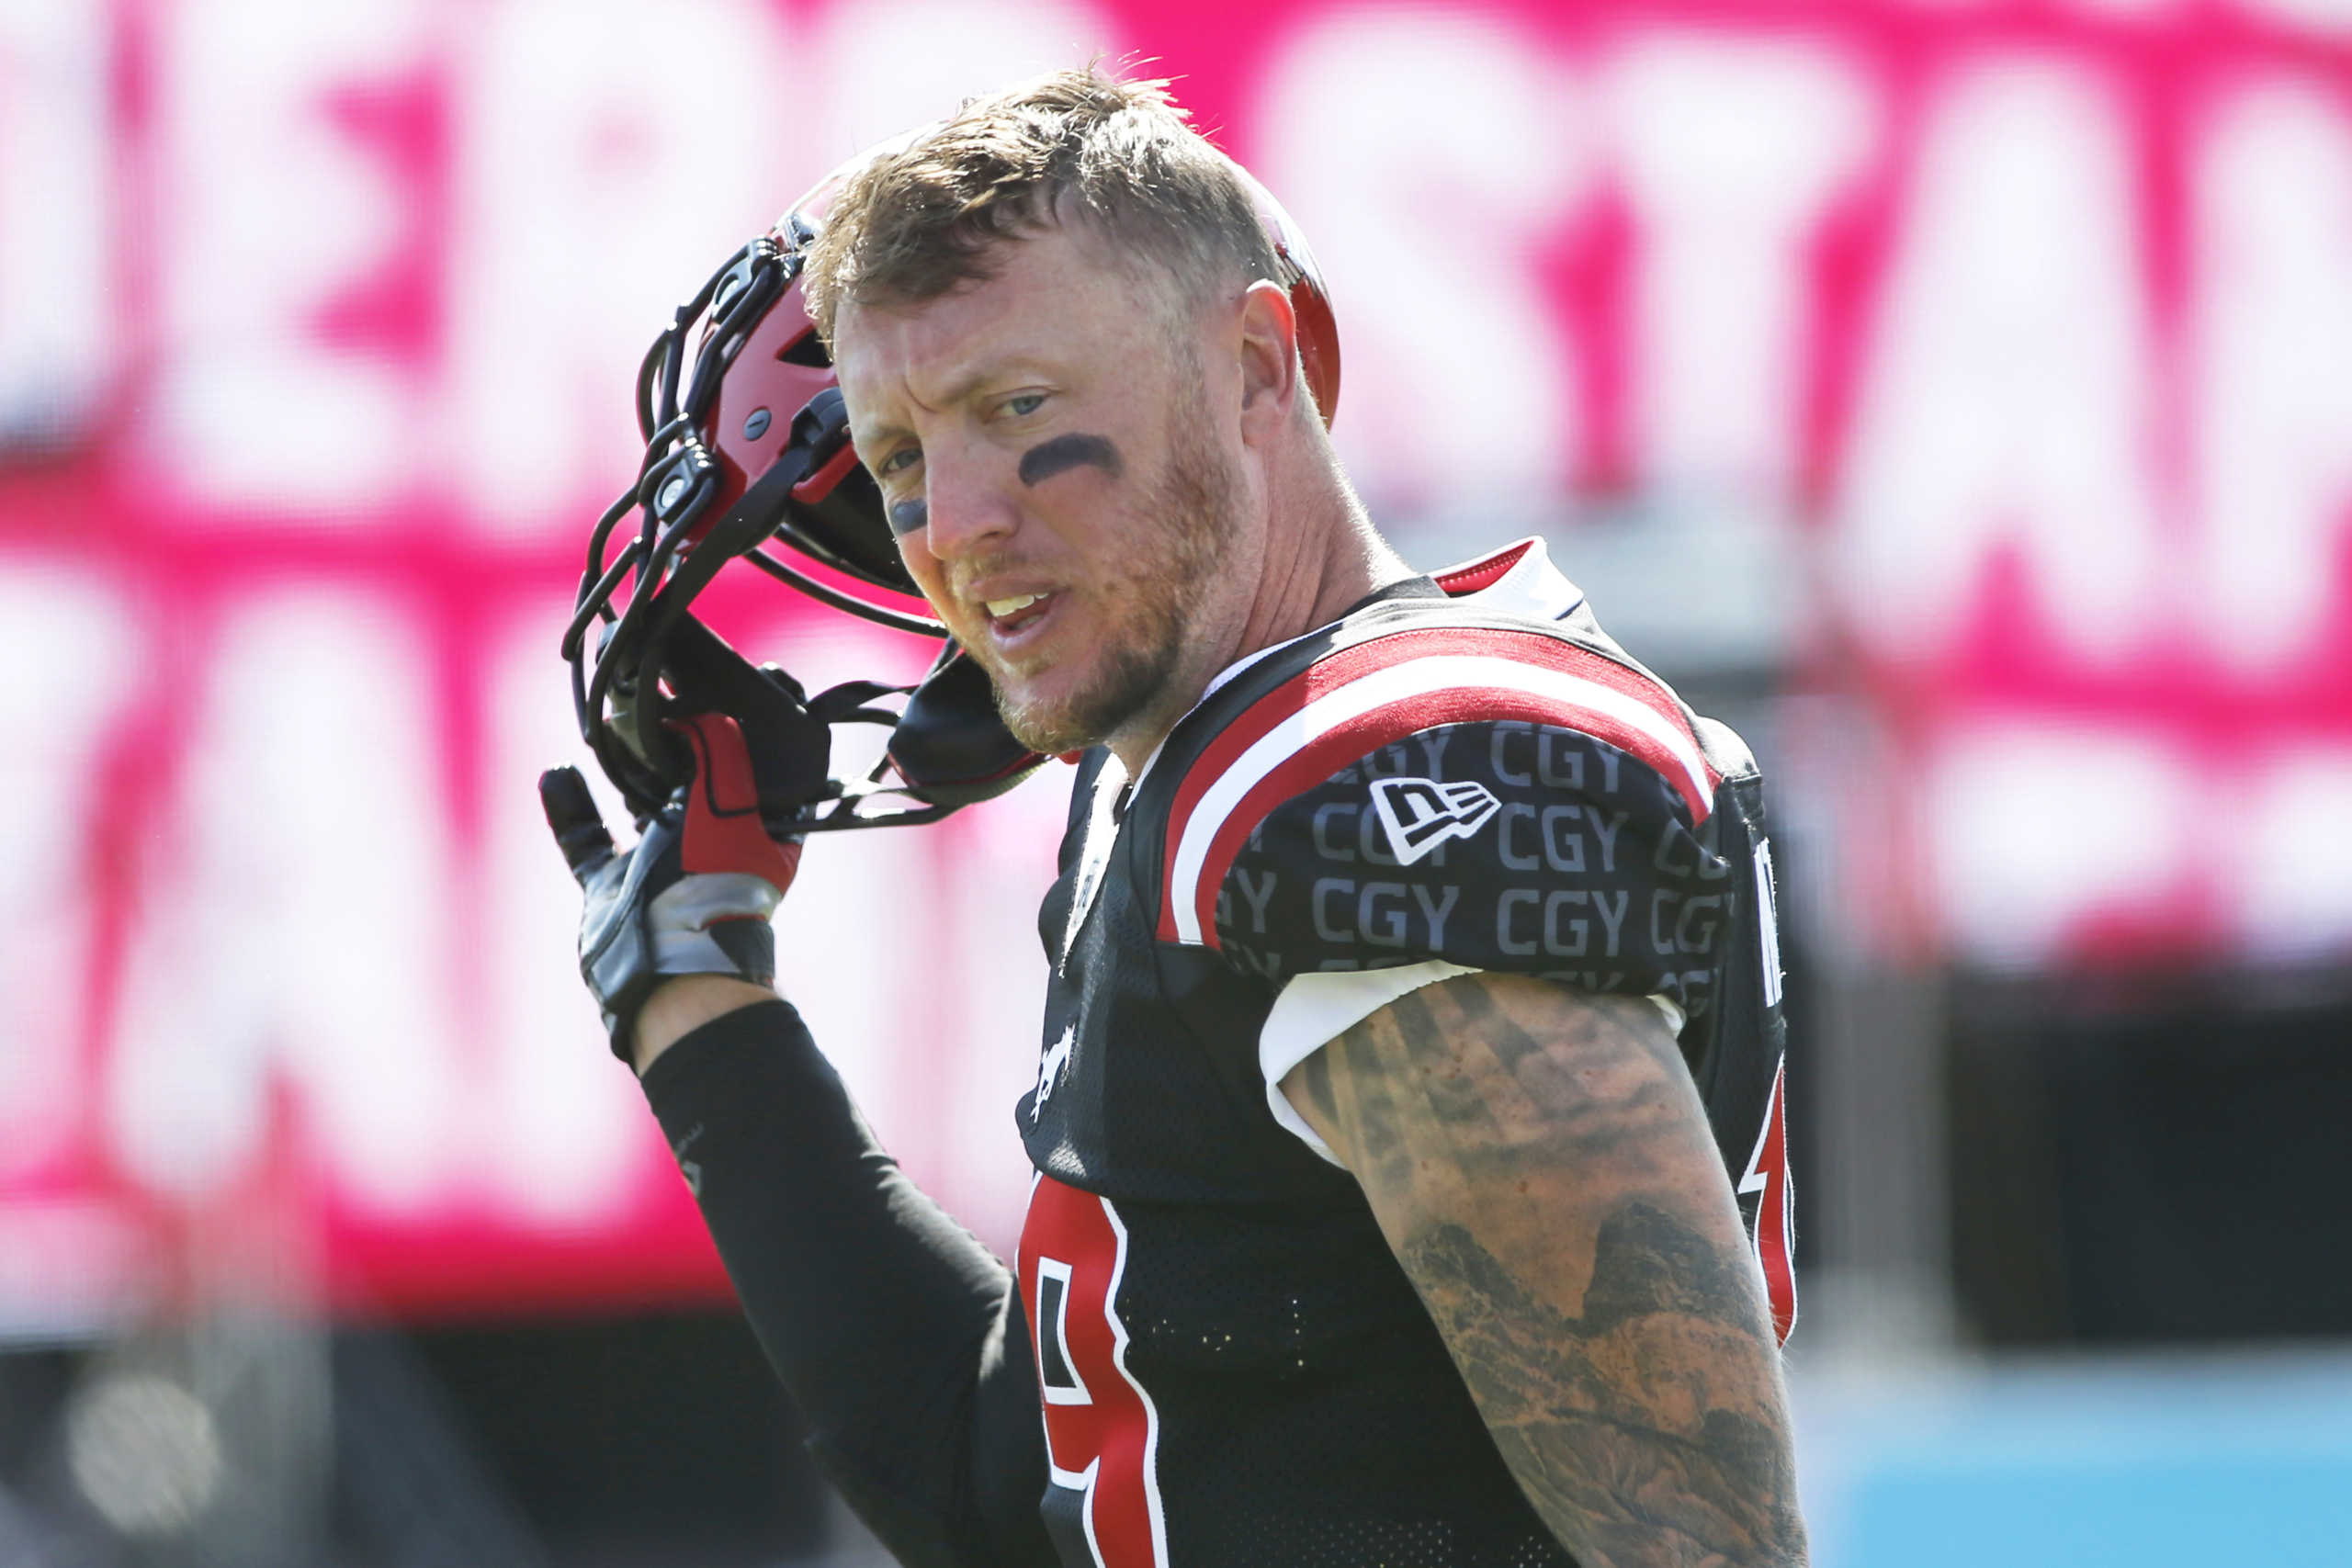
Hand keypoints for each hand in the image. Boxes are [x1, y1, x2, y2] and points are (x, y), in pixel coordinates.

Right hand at [540, 713, 803, 1060]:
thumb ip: (715, 745)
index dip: (733, 724)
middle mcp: (712, 843)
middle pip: (689, 777)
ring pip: (637, 803)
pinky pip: (587, 838)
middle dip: (670, 739)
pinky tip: (558, 776)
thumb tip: (690, 715)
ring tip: (604, 725)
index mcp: (756, 827)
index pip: (749, 762)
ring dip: (620, 766)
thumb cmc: (710, 882)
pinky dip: (571, 806)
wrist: (665, 966)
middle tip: (648, 697)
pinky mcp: (613, 887)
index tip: (711, 686)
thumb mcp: (727, 800)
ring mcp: (660, 866)